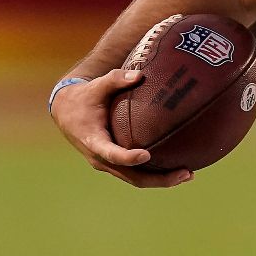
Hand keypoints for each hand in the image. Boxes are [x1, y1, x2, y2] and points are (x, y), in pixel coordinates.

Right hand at [50, 68, 192, 187]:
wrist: (66, 113)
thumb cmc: (85, 97)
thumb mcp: (97, 85)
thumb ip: (116, 79)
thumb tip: (139, 75)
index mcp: (94, 140)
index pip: (111, 154)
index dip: (128, 157)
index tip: (146, 155)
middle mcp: (101, 158)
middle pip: (131, 176)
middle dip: (159, 179)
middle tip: (185, 173)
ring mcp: (108, 164)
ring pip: (136, 180)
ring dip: (161, 180)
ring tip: (188, 175)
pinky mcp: (114, 164)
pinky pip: (136, 174)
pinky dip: (156, 174)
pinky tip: (178, 168)